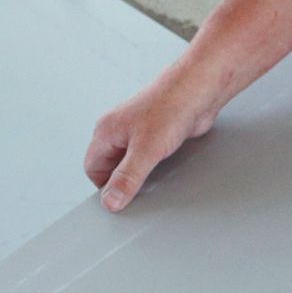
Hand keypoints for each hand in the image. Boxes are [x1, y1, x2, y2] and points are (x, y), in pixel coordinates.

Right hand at [84, 69, 222, 211]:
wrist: (199, 90)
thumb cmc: (170, 107)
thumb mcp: (145, 151)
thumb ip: (127, 179)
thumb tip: (110, 201)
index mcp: (106, 131)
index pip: (92, 169)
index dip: (105, 187)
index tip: (120, 200)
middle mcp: (118, 131)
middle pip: (110, 168)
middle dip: (123, 182)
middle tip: (139, 193)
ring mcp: (137, 133)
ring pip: (130, 164)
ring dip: (140, 175)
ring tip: (155, 177)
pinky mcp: (155, 136)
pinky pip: (147, 159)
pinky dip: (154, 168)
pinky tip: (166, 170)